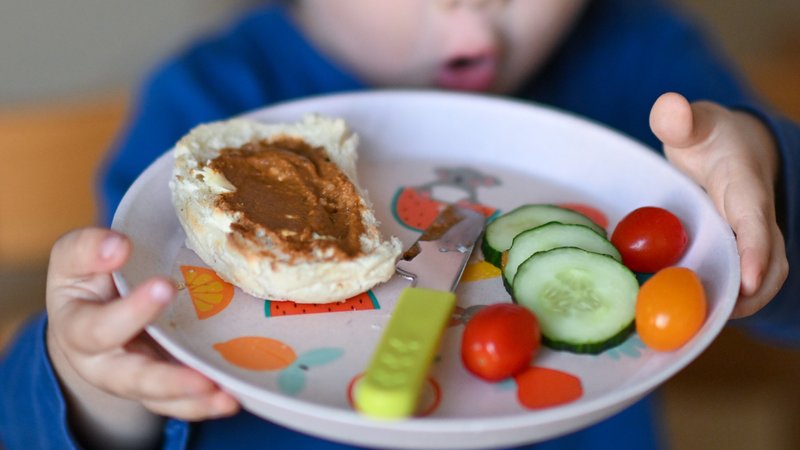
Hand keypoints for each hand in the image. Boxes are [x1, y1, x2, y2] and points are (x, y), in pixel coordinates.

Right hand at [46, 228, 238, 446]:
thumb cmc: (88, 279)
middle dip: (168, 378)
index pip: (99, 327)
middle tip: (202, 376)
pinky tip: (233, 398)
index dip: (131, 311)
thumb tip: (118, 246)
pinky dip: (207, 403)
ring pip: (161, 398)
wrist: (91, 314)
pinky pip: (182, 402)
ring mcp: (135, 380)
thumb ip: (89, 249)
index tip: (165, 286)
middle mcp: (104, 365)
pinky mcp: (161, 386)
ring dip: (195, 400)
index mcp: (77, 330)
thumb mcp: (75, 258)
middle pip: (133, 378)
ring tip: (227, 397)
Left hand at [650, 92, 787, 317]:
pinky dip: (725, 299)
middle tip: (707, 320)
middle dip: (748, 295)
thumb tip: (669, 107)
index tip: (749, 283)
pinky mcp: (741, 252)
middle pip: (768, 263)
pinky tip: (692, 315)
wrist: (735, 149)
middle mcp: (757, 219)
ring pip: (760, 278)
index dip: (755, 253)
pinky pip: (741, 280)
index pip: (756, 223)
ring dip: (737, 303)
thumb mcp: (695, 124)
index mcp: (746, 188)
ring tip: (697, 326)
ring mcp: (752, 239)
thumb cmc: (709, 138)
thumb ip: (680, 119)